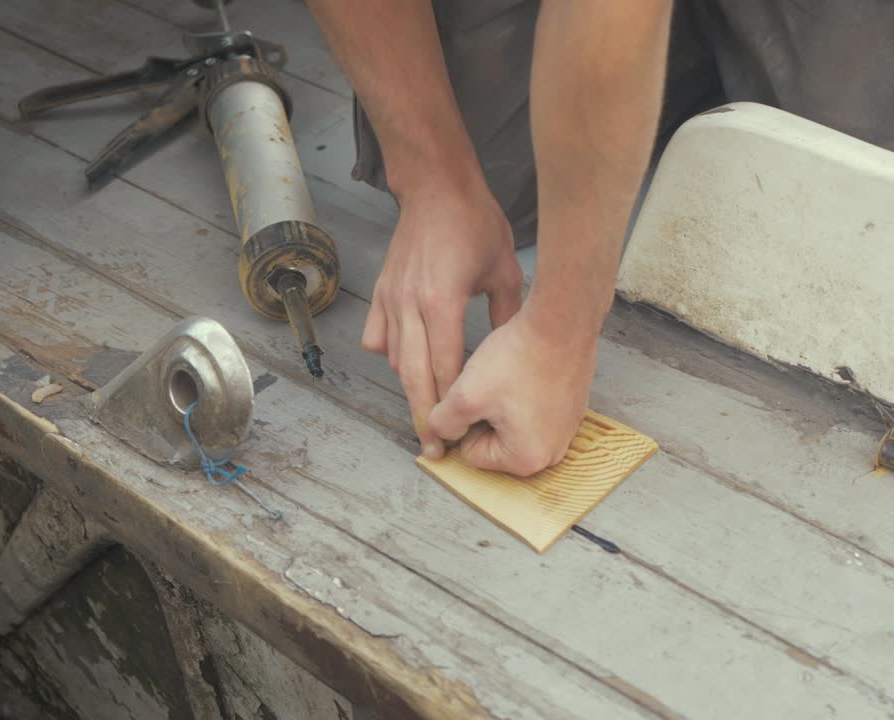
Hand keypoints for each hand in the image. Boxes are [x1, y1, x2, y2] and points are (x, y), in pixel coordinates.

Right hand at [362, 179, 524, 455]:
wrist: (436, 187)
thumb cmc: (474, 224)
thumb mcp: (505, 272)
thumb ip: (508, 317)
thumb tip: (515, 356)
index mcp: (441, 302)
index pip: (442, 370)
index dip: (447, 407)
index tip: (451, 436)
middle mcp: (409, 305)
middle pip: (411, 376)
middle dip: (422, 415)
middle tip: (431, 447)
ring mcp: (390, 298)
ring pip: (393, 359)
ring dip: (409, 386)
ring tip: (425, 413)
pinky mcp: (382, 291)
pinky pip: (378, 337)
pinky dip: (391, 355)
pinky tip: (407, 364)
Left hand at [426, 304, 597, 475]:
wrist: (560, 323)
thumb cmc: (519, 359)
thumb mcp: (465, 395)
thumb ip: (442, 424)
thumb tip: (438, 435)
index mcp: (527, 459)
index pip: (472, 453)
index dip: (465, 421)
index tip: (479, 395)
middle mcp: (552, 453)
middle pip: (495, 442)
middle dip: (487, 414)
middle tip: (493, 385)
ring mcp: (566, 431)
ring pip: (513, 424)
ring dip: (505, 403)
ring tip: (512, 377)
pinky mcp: (572, 410)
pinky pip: (535, 409)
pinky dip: (526, 394)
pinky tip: (527, 373)